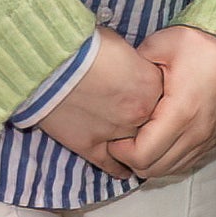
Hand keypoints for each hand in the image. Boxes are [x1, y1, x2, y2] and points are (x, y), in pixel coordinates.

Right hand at [31, 30, 164, 162]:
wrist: (50, 63)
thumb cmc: (82, 47)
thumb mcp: (119, 45)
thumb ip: (134, 63)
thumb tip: (131, 68)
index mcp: (151, 85)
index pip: (165, 97)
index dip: (152, 94)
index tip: (144, 92)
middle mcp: (139, 113)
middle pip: (152, 124)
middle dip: (146, 121)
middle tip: (137, 116)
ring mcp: (115, 132)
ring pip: (136, 149)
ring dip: (135, 148)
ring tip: (137, 151)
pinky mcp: (90, 145)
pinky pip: (111, 164)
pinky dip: (118, 168)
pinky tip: (124, 171)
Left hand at [102, 26, 215, 181]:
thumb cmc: (203, 44)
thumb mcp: (161, 44)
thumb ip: (134, 64)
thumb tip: (118, 79)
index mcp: (180, 112)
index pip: (142, 155)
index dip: (120, 152)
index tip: (114, 136)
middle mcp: (196, 133)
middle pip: (154, 169)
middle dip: (131, 160)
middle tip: (123, 139)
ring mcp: (209, 140)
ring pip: (171, 170)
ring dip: (151, 161)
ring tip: (140, 140)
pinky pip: (188, 163)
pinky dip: (170, 159)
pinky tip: (162, 141)